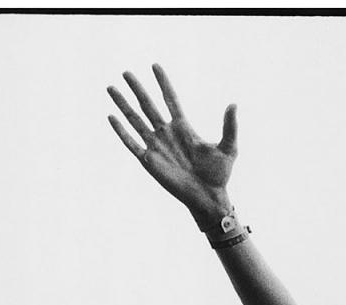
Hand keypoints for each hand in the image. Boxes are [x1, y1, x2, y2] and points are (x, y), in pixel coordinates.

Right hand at [107, 65, 235, 221]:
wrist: (208, 197)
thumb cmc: (219, 174)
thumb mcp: (228, 148)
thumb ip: (230, 127)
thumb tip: (234, 104)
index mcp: (184, 128)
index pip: (171, 99)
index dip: (163, 83)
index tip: (155, 65)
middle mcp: (166, 133)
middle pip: (148, 105)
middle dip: (138, 89)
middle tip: (127, 72)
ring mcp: (156, 146)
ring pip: (135, 119)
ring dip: (123, 104)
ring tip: (111, 88)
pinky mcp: (148, 160)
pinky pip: (131, 142)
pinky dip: (121, 130)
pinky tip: (111, 117)